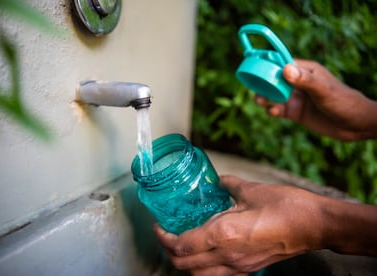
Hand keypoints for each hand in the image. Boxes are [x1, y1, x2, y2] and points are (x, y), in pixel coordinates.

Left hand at [154, 175, 326, 274]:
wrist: (316, 226)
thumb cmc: (287, 207)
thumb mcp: (252, 190)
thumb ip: (229, 184)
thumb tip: (218, 180)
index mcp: (224, 234)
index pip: (181, 246)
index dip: (163, 237)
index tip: (159, 225)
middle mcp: (227, 256)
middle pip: (184, 266)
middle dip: (169, 252)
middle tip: (166, 234)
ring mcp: (239, 267)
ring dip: (184, 263)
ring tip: (182, 244)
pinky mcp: (249, 269)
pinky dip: (203, 267)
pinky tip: (207, 251)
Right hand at [255, 59, 376, 140]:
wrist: (355, 124)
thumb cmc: (344, 102)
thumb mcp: (324, 90)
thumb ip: (305, 80)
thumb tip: (285, 69)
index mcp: (305, 70)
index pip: (282, 62)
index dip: (268, 62)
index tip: (254, 64)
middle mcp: (298, 83)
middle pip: (274, 79)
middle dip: (263, 83)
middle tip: (254, 88)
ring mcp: (296, 98)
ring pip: (273, 95)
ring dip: (264, 97)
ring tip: (260, 101)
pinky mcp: (295, 112)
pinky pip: (278, 109)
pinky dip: (272, 110)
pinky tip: (273, 112)